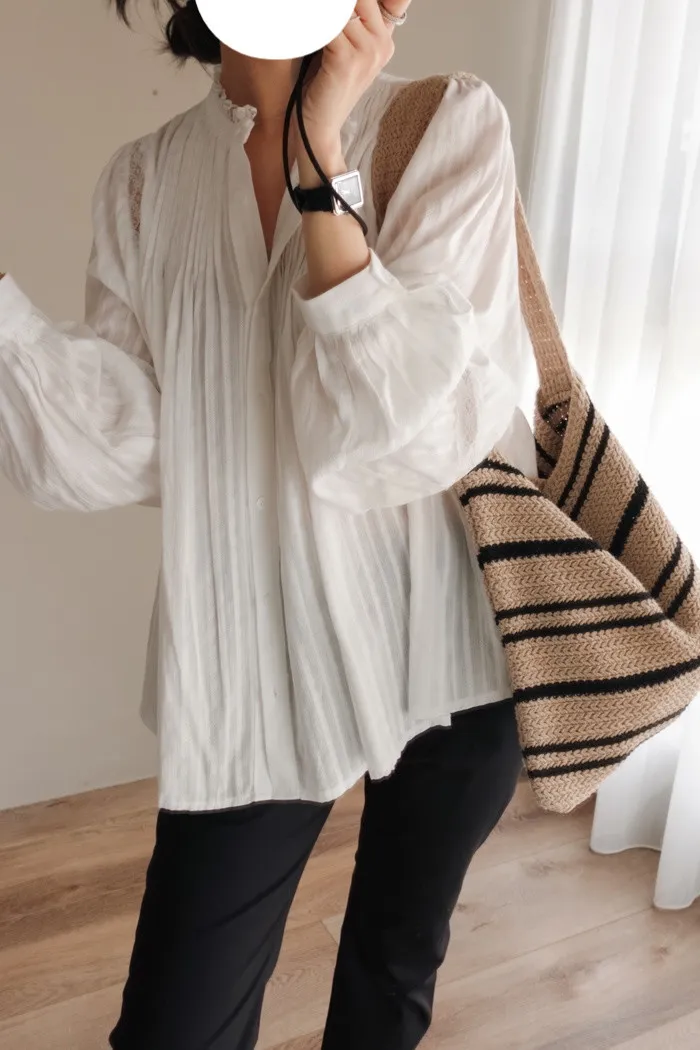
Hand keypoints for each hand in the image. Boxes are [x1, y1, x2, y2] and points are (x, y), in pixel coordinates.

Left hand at [298, 0, 411, 158]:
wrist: (319, 131)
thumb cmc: (323, 89)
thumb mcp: (340, 49)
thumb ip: (345, 21)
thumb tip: (333, 6)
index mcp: (383, 39)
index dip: (361, 1)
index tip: (337, 12)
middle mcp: (382, 43)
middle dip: (336, 5)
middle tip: (315, 14)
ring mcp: (368, 51)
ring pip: (343, 7)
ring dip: (319, 11)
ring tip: (305, 18)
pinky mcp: (347, 60)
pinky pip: (328, 24)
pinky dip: (311, 21)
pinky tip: (300, 26)